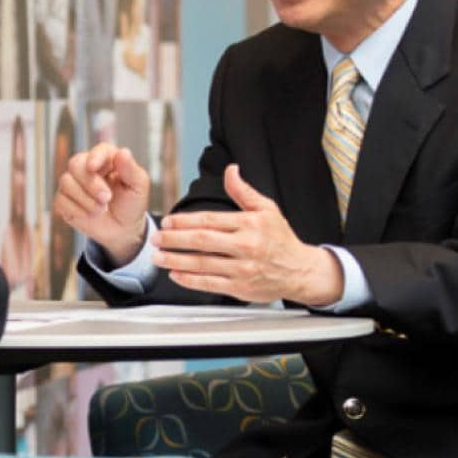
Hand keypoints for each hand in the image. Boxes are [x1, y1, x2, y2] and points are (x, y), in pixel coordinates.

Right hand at [52, 142, 149, 266]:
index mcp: (108, 159)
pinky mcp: (64, 200)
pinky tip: (89, 215)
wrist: (123, 229)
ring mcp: (73, 183)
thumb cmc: (131, 204)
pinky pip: (60, 200)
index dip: (95, 157)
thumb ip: (131, 169)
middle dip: (90, 183)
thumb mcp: (138, 187)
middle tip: (106, 198)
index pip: (99, 150)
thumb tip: (123, 152)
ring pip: (66, 182)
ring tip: (101, 209)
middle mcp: (87, 167)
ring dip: (85, 199)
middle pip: (76, 164)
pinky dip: (76, 210)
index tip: (93, 167)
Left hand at [154, 164, 342, 304]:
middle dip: (174, 239)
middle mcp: (245, 246)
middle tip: (156, 238)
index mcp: (250, 224)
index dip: (185, 220)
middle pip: (202, 241)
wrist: (300, 271)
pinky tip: (175, 275)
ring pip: (202, 264)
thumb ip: (243, 191)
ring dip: (175, 260)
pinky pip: (210, 284)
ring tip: (158, 256)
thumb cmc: (281, 239)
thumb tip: (230, 170)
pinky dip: (190, 280)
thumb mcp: (267, 209)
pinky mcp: (240, 288)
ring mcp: (242, 269)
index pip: (210, 220)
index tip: (168, 221)